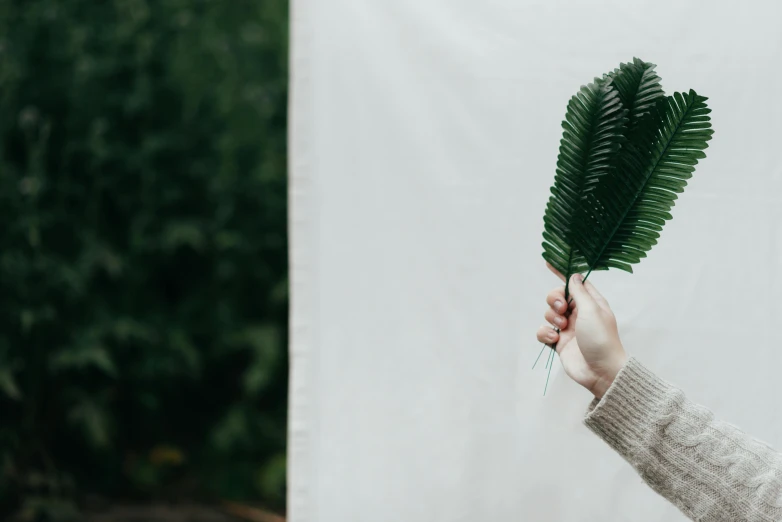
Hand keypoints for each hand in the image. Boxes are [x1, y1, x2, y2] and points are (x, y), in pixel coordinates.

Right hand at [536, 264, 627, 398]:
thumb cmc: (601, 339)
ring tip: (562, 328)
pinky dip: (545, 333)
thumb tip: (573, 276)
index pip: (575, 283)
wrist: (600, 371)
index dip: (562, 273)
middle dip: (554, 300)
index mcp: (591, 303)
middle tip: (562, 309)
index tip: (548, 263)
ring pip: (549, 313)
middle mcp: (579, 314)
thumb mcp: (592, 310)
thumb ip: (579, 292)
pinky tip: (554, 339)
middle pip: (557, 296)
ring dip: (552, 318)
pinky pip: (544, 331)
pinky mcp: (559, 343)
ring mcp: (568, 328)